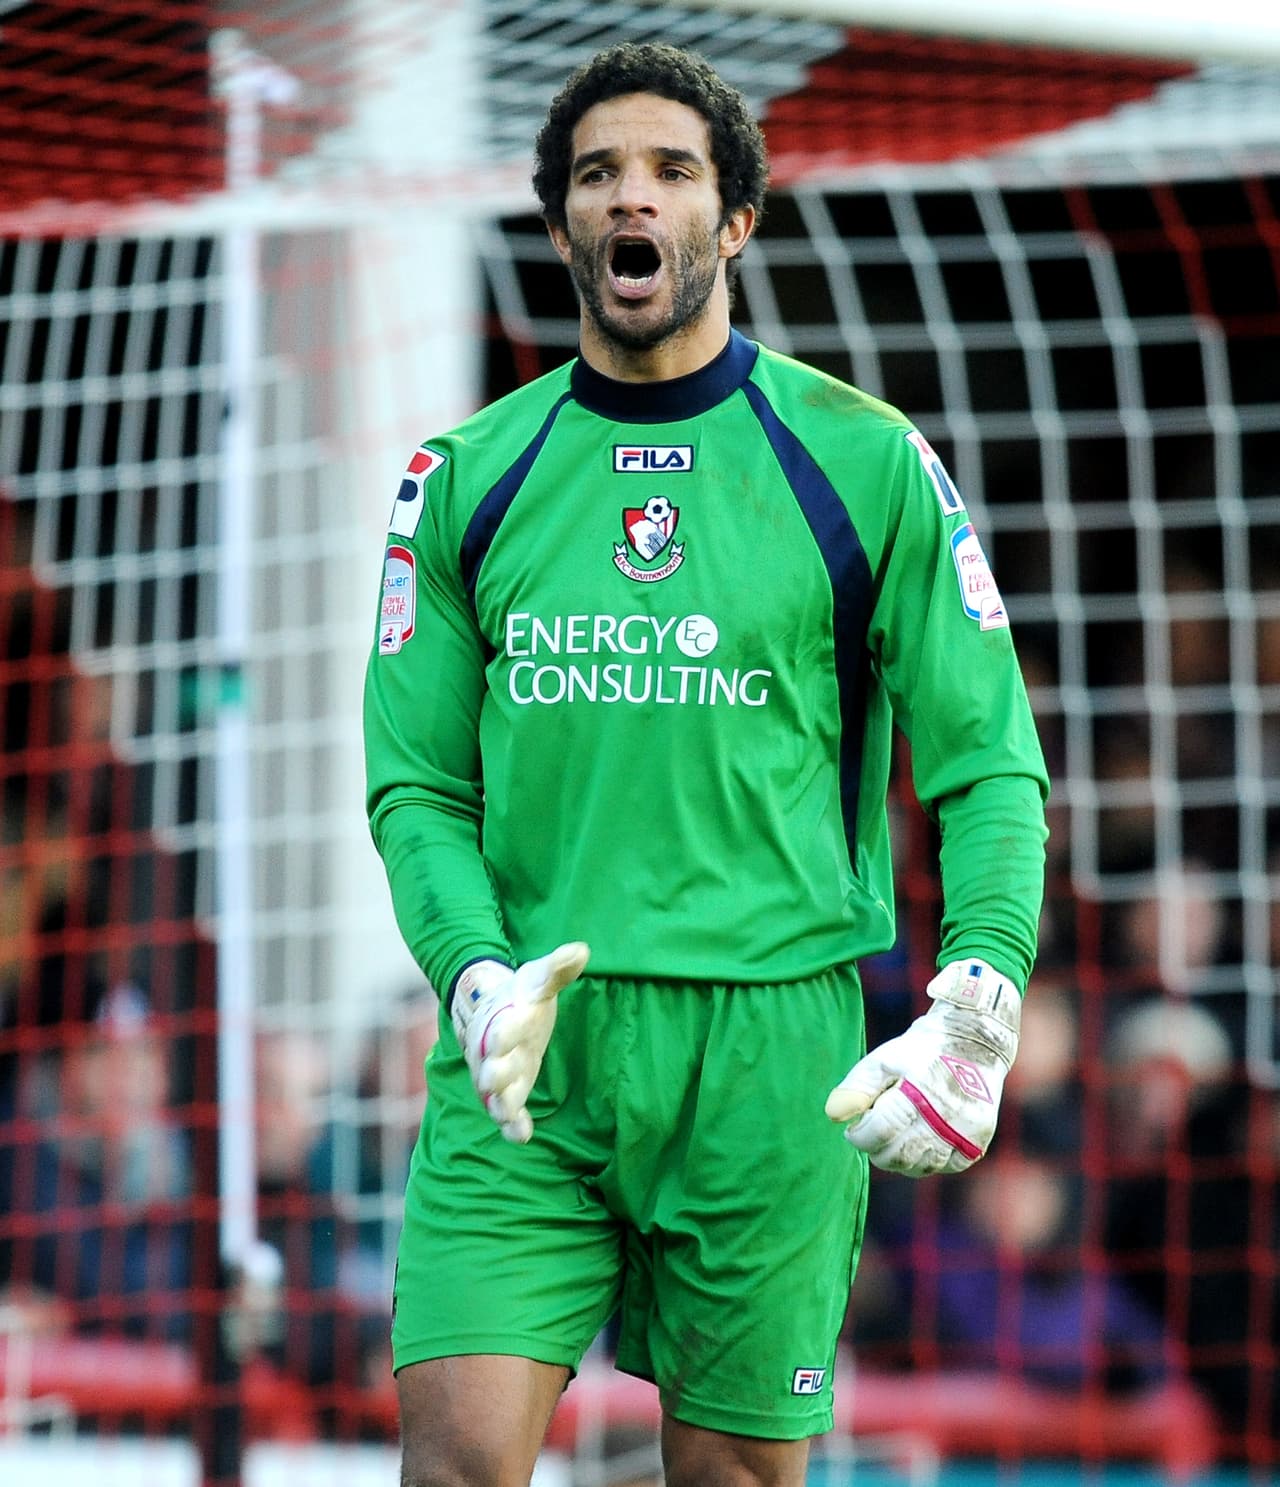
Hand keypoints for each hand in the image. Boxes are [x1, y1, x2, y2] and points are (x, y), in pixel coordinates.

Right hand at [450, 942, 589, 1142]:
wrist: (494, 1009)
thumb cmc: (522, 993)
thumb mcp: (538, 978)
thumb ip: (558, 969)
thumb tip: (583, 950)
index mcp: (504, 1018)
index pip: (501, 1025)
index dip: (501, 1031)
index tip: (500, 1035)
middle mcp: (495, 1050)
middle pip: (492, 1064)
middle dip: (492, 1072)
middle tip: (493, 1080)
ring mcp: (500, 1073)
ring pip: (496, 1094)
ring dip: (500, 1105)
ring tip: (508, 1117)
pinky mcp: (510, 1091)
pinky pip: (507, 1113)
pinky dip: (512, 1125)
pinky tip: (523, 1135)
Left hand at [825, 959, 1020, 1175]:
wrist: (974, 1040)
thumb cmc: (921, 1049)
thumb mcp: (884, 1058)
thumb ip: (857, 1087)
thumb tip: (834, 1114)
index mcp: (919, 1090)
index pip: (881, 1131)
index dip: (860, 1137)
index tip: (853, 1131)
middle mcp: (946, 1114)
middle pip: (900, 1155)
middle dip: (877, 1151)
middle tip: (872, 1136)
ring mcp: (966, 1130)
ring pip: (923, 1165)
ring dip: (901, 1159)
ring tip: (894, 1139)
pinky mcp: (979, 1140)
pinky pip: (947, 1166)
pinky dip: (928, 1161)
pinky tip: (920, 1142)